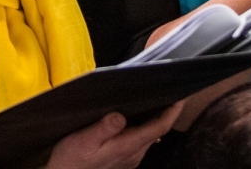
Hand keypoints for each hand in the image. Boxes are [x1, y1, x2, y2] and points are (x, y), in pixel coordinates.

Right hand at [45, 105, 182, 168]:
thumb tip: (121, 115)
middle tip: (168, 91)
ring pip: (150, 136)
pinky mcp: (124, 159)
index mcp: (127, 146)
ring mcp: (130, 158)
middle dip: (166, 112)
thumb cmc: (71, 158)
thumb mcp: (83, 140)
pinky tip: (136, 118)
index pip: (159, 127)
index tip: (180, 96)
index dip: (172, 112)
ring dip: (155, 119)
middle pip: (157, 131)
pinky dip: (144, 127)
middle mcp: (134, 154)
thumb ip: (103, 128)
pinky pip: (140, 141)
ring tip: (154, 99)